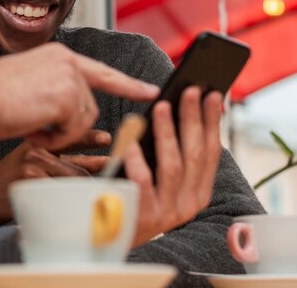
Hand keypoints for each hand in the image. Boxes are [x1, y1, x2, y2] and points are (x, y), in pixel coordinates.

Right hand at [0, 42, 158, 150]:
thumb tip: (71, 107)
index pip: (99, 71)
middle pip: (89, 105)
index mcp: (57, 55)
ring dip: (59, 132)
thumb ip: (54, 87)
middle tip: (37, 126)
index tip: (151, 91)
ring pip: (83, 119)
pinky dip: (54, 138)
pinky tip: (32, 129)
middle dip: (70, 125)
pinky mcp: (67, 95)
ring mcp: (69, 76)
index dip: (127, 84)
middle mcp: (67, 60)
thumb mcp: (28, 83)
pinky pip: (73, 129)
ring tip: (30, 124)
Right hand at [0, 133, 110, 224]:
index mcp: (40, 142)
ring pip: (71, 178)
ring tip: (97, 196)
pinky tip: (75, 205)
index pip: (71, 137)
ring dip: (86, 190)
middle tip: (112, 179)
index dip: (91, 138)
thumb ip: (60, 158)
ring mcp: (33, 163)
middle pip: (77, 164)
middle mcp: (38, 148)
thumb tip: (96, 164)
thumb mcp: (32, 158)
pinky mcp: (29, 177)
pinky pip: (59, 191)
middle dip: (95, 174)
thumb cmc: (11, 178)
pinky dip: (70, 200)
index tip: (106, 139)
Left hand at [123, 86, 222, 245]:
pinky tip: (130, 140)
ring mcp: (168, 212)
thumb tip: (180, 111)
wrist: (114, 237)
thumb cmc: (138, 195)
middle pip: (193, 154)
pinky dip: (137, 159)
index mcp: (198, 191)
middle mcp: (189, 203)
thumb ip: (173, 152)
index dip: (212, 122)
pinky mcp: (144, 217)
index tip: (213, 94)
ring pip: (172, 166)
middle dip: (192, 119)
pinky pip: (143, 183)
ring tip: (161, 106)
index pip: (210, 151)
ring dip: (167, 133)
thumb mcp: (163, 177)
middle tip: (188, 90)